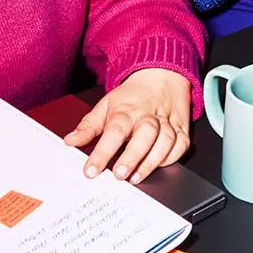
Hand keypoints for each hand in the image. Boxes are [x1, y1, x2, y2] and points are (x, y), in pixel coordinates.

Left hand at [65, 68, 192, 182]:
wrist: (161, 74)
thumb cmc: (132, 95)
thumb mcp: (106, 104)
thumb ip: (88, 125)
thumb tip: (70, 141)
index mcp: (126, 110)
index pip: (113, 131)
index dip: (102, 153)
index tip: (91, 170)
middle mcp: (148, 115)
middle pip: (144, 135)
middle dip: (132, 156)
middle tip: (119, 175)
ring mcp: (167, 121)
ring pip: (165, 140)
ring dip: (152, 160)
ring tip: (136, 177)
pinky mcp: (182, 127)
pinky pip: (181, 144)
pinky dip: (172, 156)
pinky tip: (159, 165)